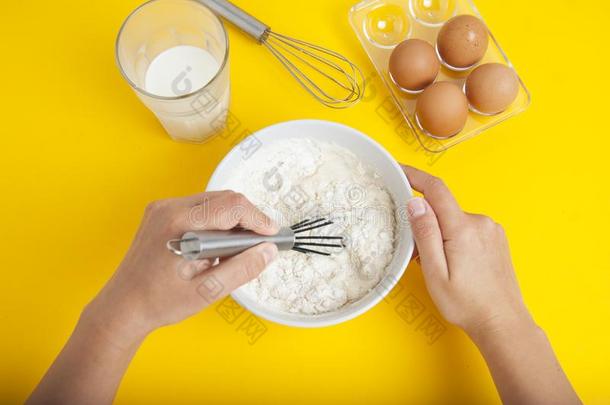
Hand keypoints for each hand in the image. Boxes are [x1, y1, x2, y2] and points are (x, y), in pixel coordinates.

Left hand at [83, 190, 278, 347]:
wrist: (123, 306)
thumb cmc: (158, 301)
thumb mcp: (207, 291)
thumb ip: (241, 269)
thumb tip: (268, 251)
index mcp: (178, 224)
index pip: (231, 207)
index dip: (257, 219)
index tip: (271, 235)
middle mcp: (168, 209)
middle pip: (224, 199)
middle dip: (247, 219)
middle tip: (257, 245)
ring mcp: (163, 208)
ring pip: (213, 201)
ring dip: (231, 221)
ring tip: (235, 249)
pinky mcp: (161, 213)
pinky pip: (199, 208)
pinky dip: (216, 222)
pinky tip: (216, 246)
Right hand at [402, 165, 532, 337]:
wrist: (503, 324)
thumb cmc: (466, 303)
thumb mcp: (435, 272)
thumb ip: (425, 234)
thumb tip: (416, 202)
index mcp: (463, 228)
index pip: (435, 189)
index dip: (414, 176)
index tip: (398, 170)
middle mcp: (480, 223)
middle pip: (442, 208)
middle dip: (424, 223)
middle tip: (417, 254)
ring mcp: (491, 231)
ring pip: (454, 221)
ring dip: (440, 235)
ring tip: (439, 267)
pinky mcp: (496, 239)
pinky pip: (466, 229)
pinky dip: (453, 240)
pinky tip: (455, 266)